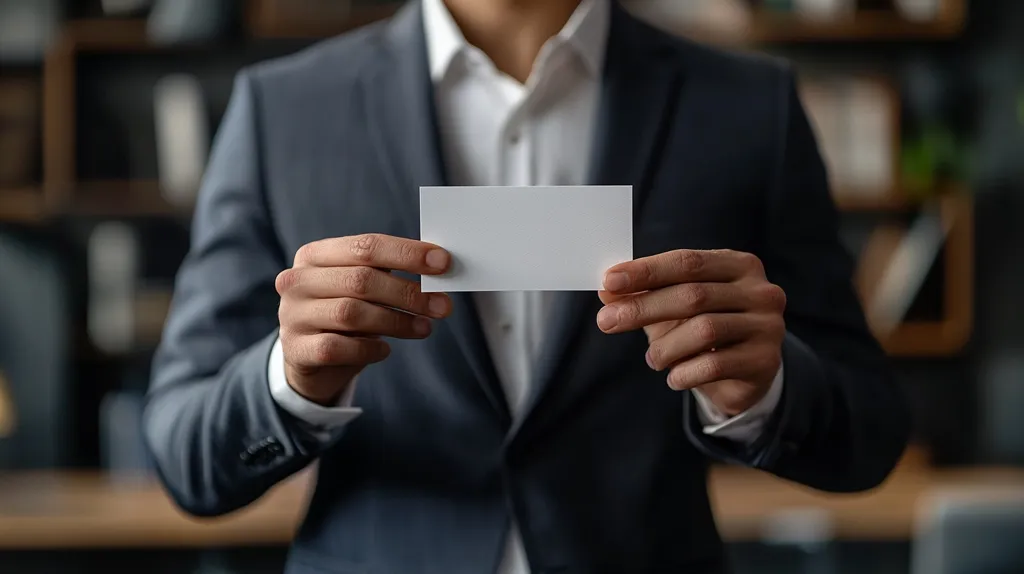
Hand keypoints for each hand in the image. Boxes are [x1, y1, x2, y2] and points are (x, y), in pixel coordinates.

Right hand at [276, 234, 451, 405]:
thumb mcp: (361, 288)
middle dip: (408, 292)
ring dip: (396, 321)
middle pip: (361, 280)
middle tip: (443, 305)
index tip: (443, 263)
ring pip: (350, 313)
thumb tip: (438, 268)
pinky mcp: (296, 350)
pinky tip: (386, 349)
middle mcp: (298, 280)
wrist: (309, 358)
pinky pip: (338, 347)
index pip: (366, 246)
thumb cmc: (345, 314)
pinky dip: (368, 348)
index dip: (408, 253)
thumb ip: (389, 274)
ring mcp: (292, 315)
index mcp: (315, 254)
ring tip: (424, 328)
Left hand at [597, 249, 785, 416]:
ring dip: (666, 347)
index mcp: (738, 265)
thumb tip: (607, 291)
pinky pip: (714, 366)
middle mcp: (761, 291)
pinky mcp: (765, 361)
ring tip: (654, 359)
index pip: (687, 262)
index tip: (609, 281)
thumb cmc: (706, 329)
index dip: (646, 271)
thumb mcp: (673, 308)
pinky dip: (684, 373)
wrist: (747, 373)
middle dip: (643, 308)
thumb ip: (644, 296)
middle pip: (693, 295)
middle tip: (607, 321)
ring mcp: (768, 326)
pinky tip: (675, 377)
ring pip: (704, 330)